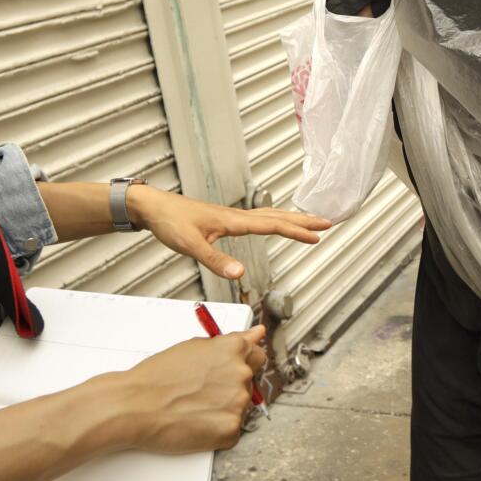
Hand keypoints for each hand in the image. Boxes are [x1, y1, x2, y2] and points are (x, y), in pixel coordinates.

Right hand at [111, 328, 265, 453]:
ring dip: (223, 408)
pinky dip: (216, 430)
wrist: (134, 406)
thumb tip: (255, 333)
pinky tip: (195, 422)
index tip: (235, 368)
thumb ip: (230, 341)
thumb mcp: (193, 346)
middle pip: (249, 383)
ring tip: (192, 406)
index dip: (244, 362)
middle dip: (230, 387)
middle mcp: (241, 374)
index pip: (257, 354)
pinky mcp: (230, 430)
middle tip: (202, 392)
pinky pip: (231, 430)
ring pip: (240, 407)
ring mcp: (238, 403)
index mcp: (233, 350)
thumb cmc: (156, 377)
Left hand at [129, 187, 328, 280]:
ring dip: (292, 218)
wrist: (153, 207)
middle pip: (278, 216)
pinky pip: (259, 217)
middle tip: (328, 222)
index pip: (273, 225)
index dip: (297, 231)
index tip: (318, 236)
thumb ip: (216, 260)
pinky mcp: (224, 219)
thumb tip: (240, 274)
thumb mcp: (190, 245)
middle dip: (304, 220)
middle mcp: (236, 216)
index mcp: (232, 221)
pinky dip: (275, 219)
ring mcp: (231, 217)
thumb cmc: (169, 222)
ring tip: (310, 222)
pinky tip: (275, 223)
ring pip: (270, 215)